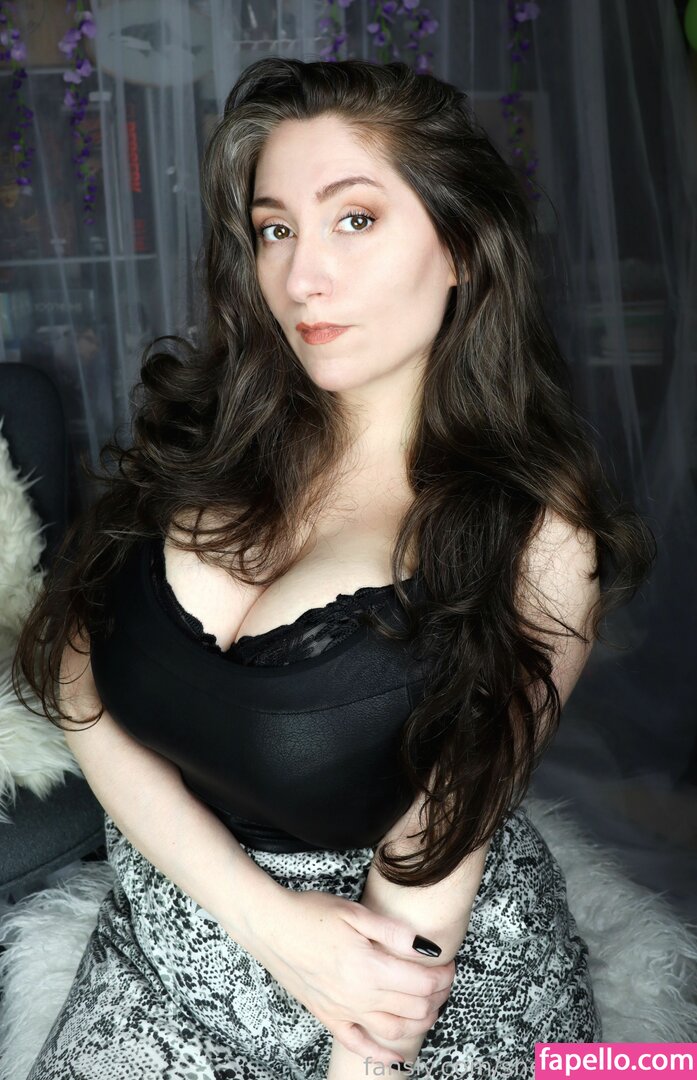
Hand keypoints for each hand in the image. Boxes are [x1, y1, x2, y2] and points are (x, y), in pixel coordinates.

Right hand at [252, 887, 454, 1064]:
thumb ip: (394, 933)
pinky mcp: (328, 1017)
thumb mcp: (356, 912)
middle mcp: (359, 996)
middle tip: (443, 978)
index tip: (449, 962)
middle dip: (438, 995)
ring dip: (420, 1021)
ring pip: (395, 1030)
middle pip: (415, 1008)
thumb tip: (428, 948)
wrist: (270, 926)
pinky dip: (382, 1054)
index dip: (443, 975)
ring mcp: (343, 1011)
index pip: (422, 983)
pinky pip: (360, 1045)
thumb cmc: (311, 913)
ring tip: (429, 1003)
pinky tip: (397, 1055)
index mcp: (369, 968)